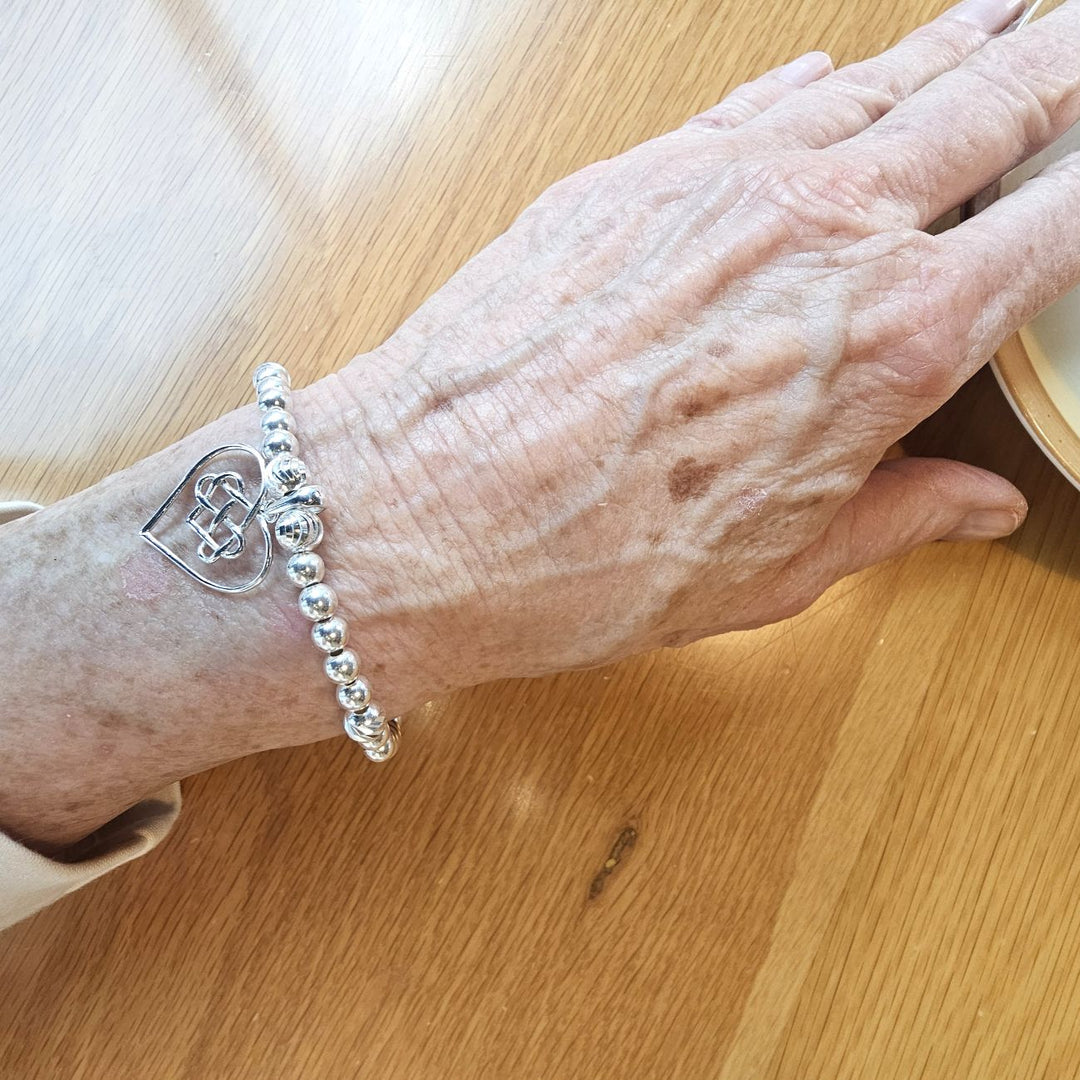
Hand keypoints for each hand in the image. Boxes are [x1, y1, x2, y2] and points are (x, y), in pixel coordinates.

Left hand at [311, 0, 1079, 709]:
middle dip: (1055, 63)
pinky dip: (816, 85)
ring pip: (876, 82)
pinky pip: (758, 102)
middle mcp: (825, 232)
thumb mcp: (777, 567)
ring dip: (950, 49)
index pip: (1057, 220)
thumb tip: (975, 500)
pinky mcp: (638, 174)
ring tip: (1000, 20)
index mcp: (891, 338)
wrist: (428, 509)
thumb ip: (896, 513)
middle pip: (986, 106)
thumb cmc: (592, 557)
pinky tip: (839, 74)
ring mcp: (726, 184)